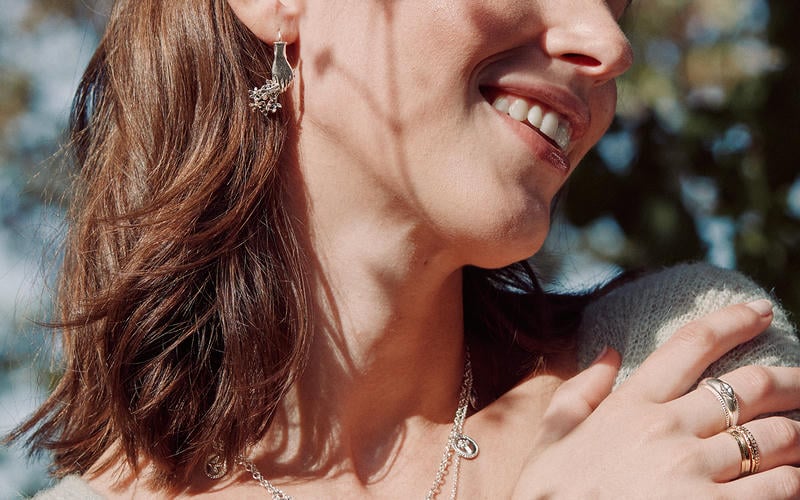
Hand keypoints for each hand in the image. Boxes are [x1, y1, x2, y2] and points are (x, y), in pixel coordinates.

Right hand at [513, 300, 799, 498]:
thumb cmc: (551, 497)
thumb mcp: (551, 438)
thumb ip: (579, 392)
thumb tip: (608, 351)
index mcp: (629, 406)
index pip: (689, 346)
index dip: (731, 321)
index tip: (758, 312)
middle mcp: (666, 428)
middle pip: (749, 386)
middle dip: (789, 378)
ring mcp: (693, 470)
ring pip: (774, 437)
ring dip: (795, 437)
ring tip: (799, 438)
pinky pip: (778, 488)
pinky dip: (792, 482)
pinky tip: (791, 481)